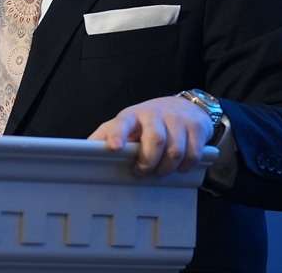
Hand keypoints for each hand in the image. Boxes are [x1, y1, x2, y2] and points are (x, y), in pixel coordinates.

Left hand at [87, 95, 212, 176]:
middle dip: (149, 162)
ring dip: (167, 168)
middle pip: (155, 140)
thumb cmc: (148, 121)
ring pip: (175, 151)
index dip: (118, 134)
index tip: (114, 147)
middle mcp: (155, 115)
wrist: (186, 107)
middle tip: (142, 173)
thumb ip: (107, 135)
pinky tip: (179, 167)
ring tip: (160, 172)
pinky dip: (185, 166)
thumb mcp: (127, 124)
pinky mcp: (196, 128)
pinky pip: (193, 154)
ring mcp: (177, 120)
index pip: (123, 122)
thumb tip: (85, 150)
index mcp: (133, 115)